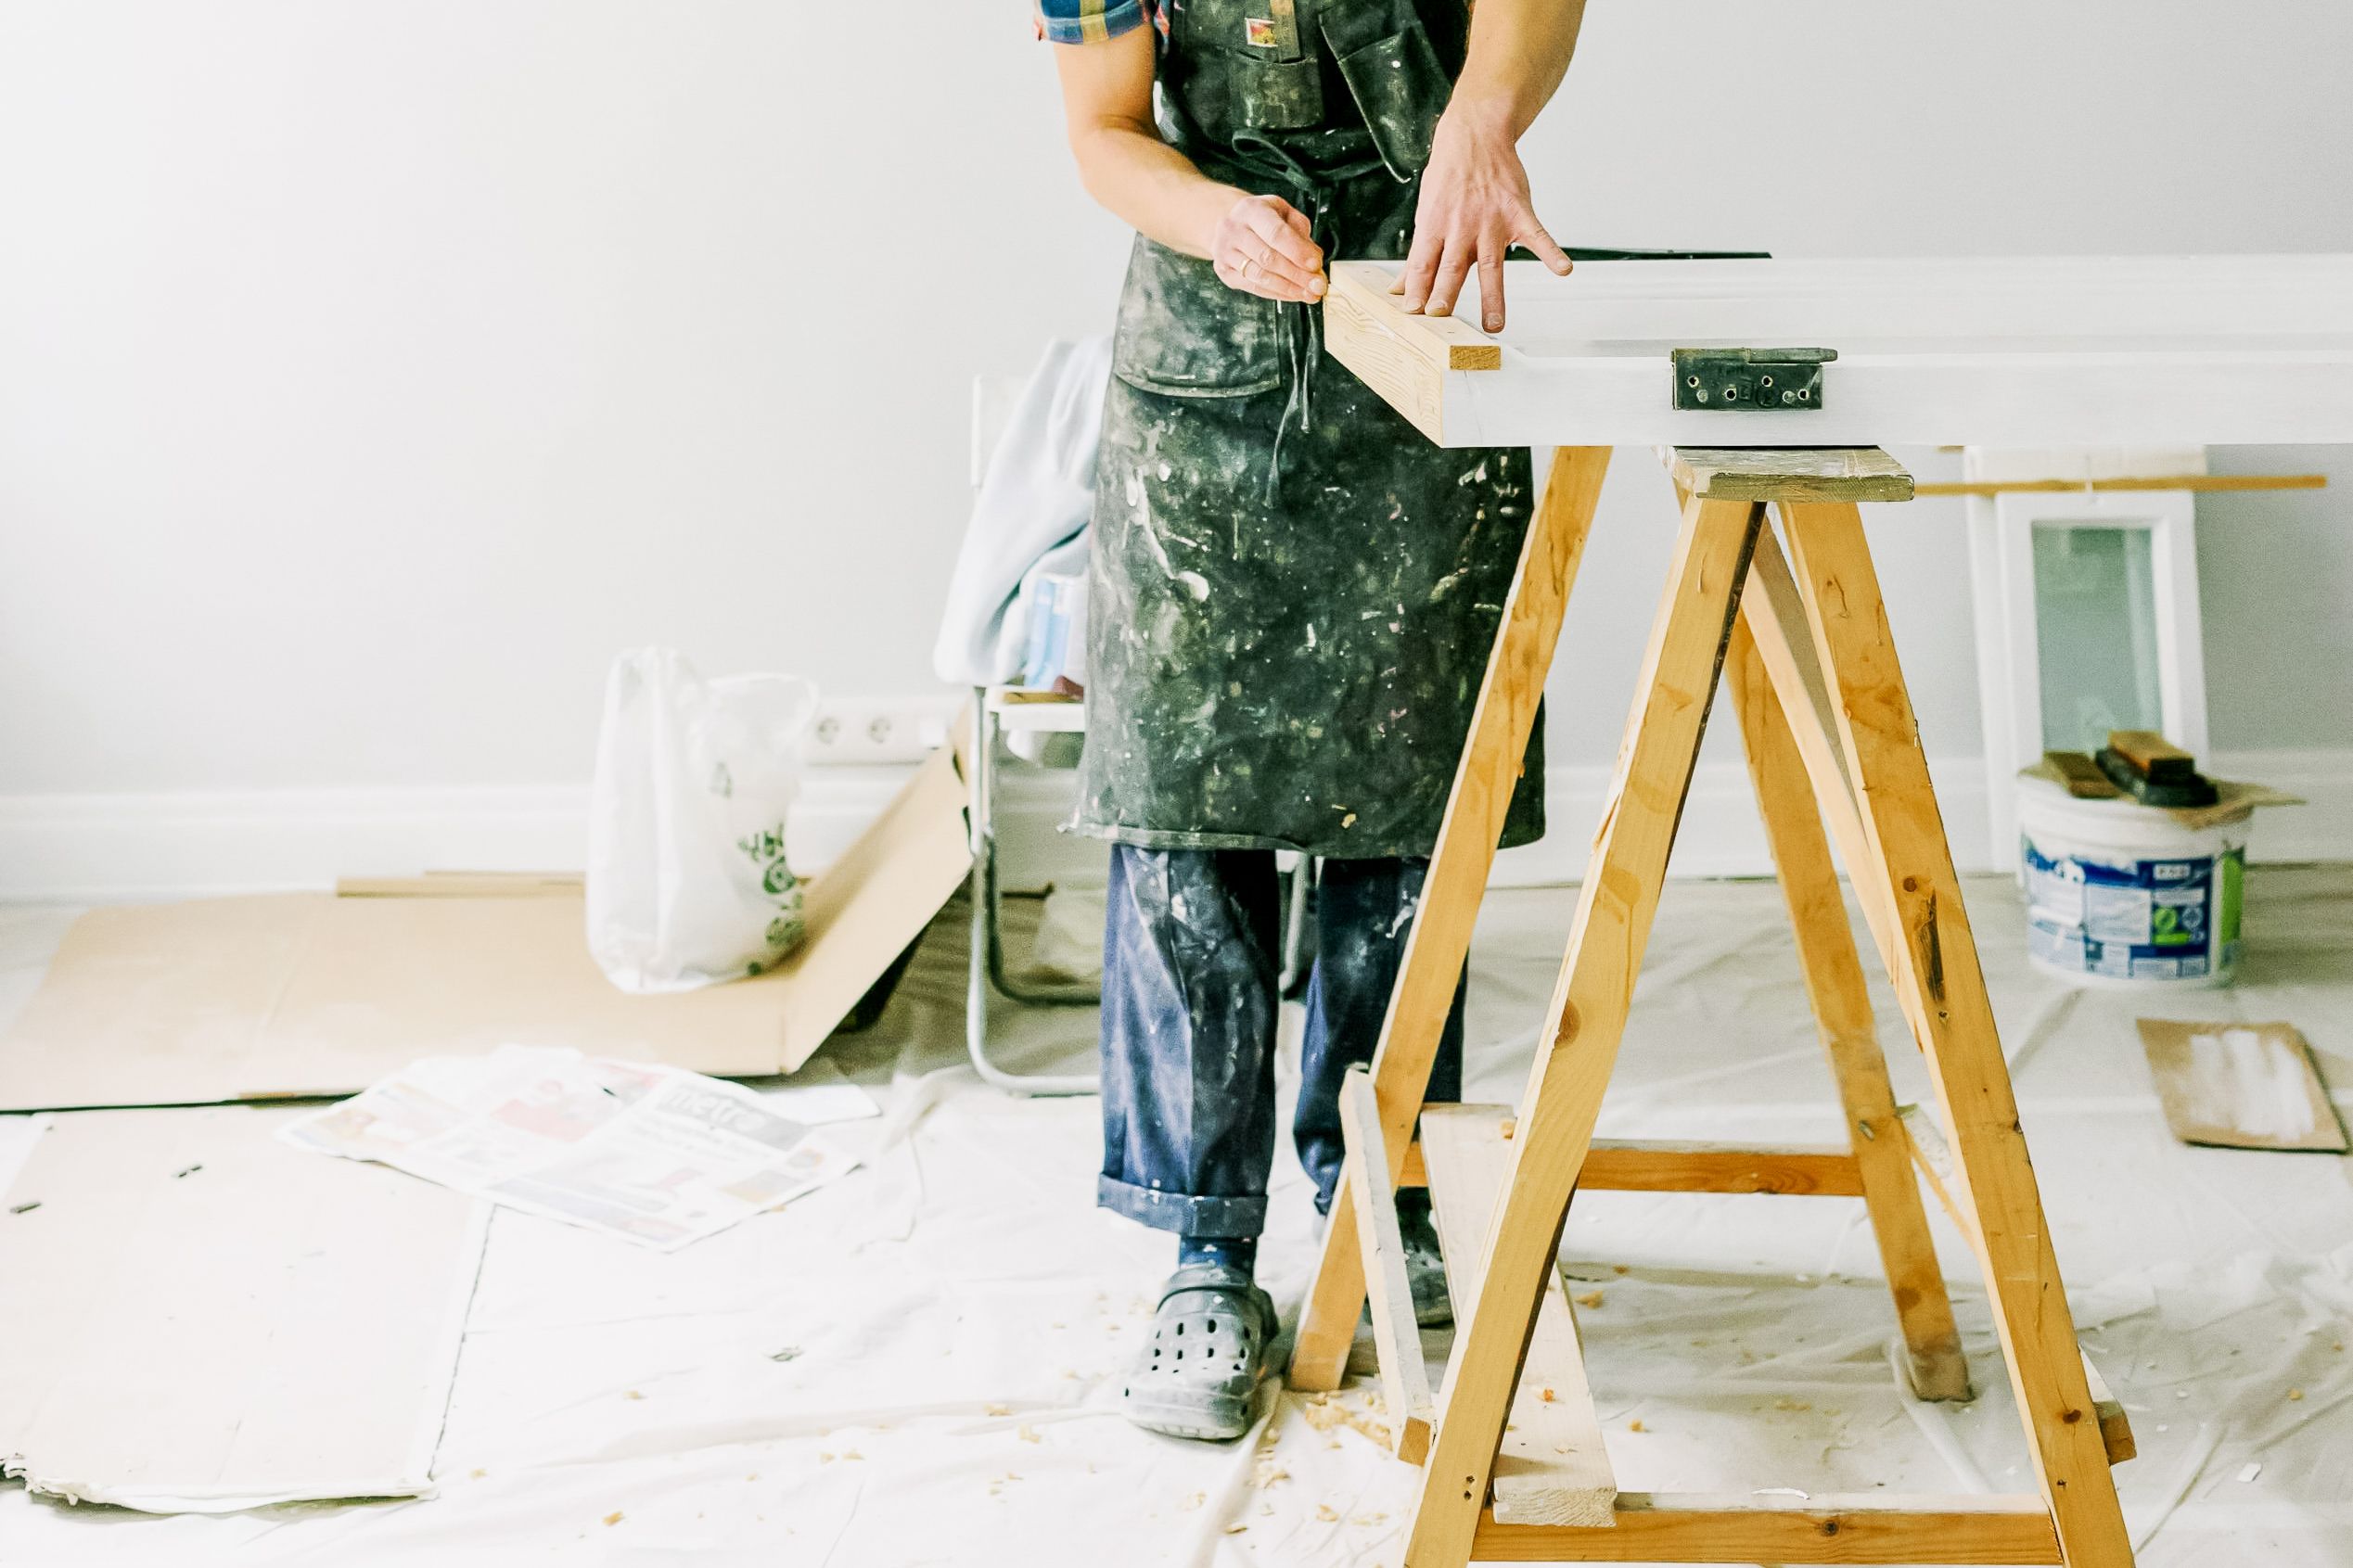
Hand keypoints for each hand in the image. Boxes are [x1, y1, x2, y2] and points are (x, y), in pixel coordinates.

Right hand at [1210, 191, 1326, 302]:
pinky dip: (1277, 294)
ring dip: (1288, 288)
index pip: (1275, 233)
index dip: (1297, 251)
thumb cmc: (1263, 219)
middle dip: (1297, 275)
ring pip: (1260, 276)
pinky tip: (1294, 295)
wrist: (1231, 224)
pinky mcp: (1224, 271)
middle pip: (1267, 258)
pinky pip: (1253, 288)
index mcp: (1251, 210)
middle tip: (1318, 285)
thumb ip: (1299, 230)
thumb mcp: (1283, 212)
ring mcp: (1225, 252)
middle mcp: (1233, 230)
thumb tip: (1314, 258)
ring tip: (1310, 294)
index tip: (1316, 265)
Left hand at [1395, 105, 1569, 330]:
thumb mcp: (1426, 213)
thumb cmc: (1448, 177)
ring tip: (1495, 325)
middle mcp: (1462, 226)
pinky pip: (1538, 236)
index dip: (1416, 288)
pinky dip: (1551, 253)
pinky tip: (1563, 270)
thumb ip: (1419, 256)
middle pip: (1452, 266)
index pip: (1423, 264)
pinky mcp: (1518, 213)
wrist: (1477, 135)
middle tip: (1441, 319)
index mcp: (1435, 226)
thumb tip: (1400, 290)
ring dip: (1493, 296)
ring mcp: (1492, 221)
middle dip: (1445, 294)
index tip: (1412, 314)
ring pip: (1492, 264)